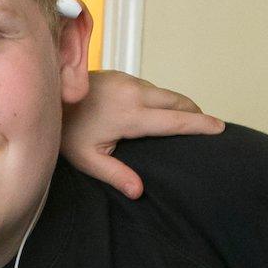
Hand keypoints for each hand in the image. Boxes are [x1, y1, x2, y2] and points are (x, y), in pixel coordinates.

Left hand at [61, 70, 222, 198]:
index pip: (175, 121)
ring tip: (186, 121)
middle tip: (207, 127)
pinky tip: (159, 112)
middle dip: (194, 114)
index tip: (220, 128)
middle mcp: (134, 93)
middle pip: (178, 101)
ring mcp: (128, 80)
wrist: (47, 94)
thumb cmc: (65, 130)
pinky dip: (162, 99)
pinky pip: (151, 87)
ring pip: (165, 93)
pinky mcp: (121, 75)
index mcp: (130, 115)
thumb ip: (115, 174)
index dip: (200, 125)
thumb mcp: (87, 159)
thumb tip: (138, 192)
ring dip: (178, 105)